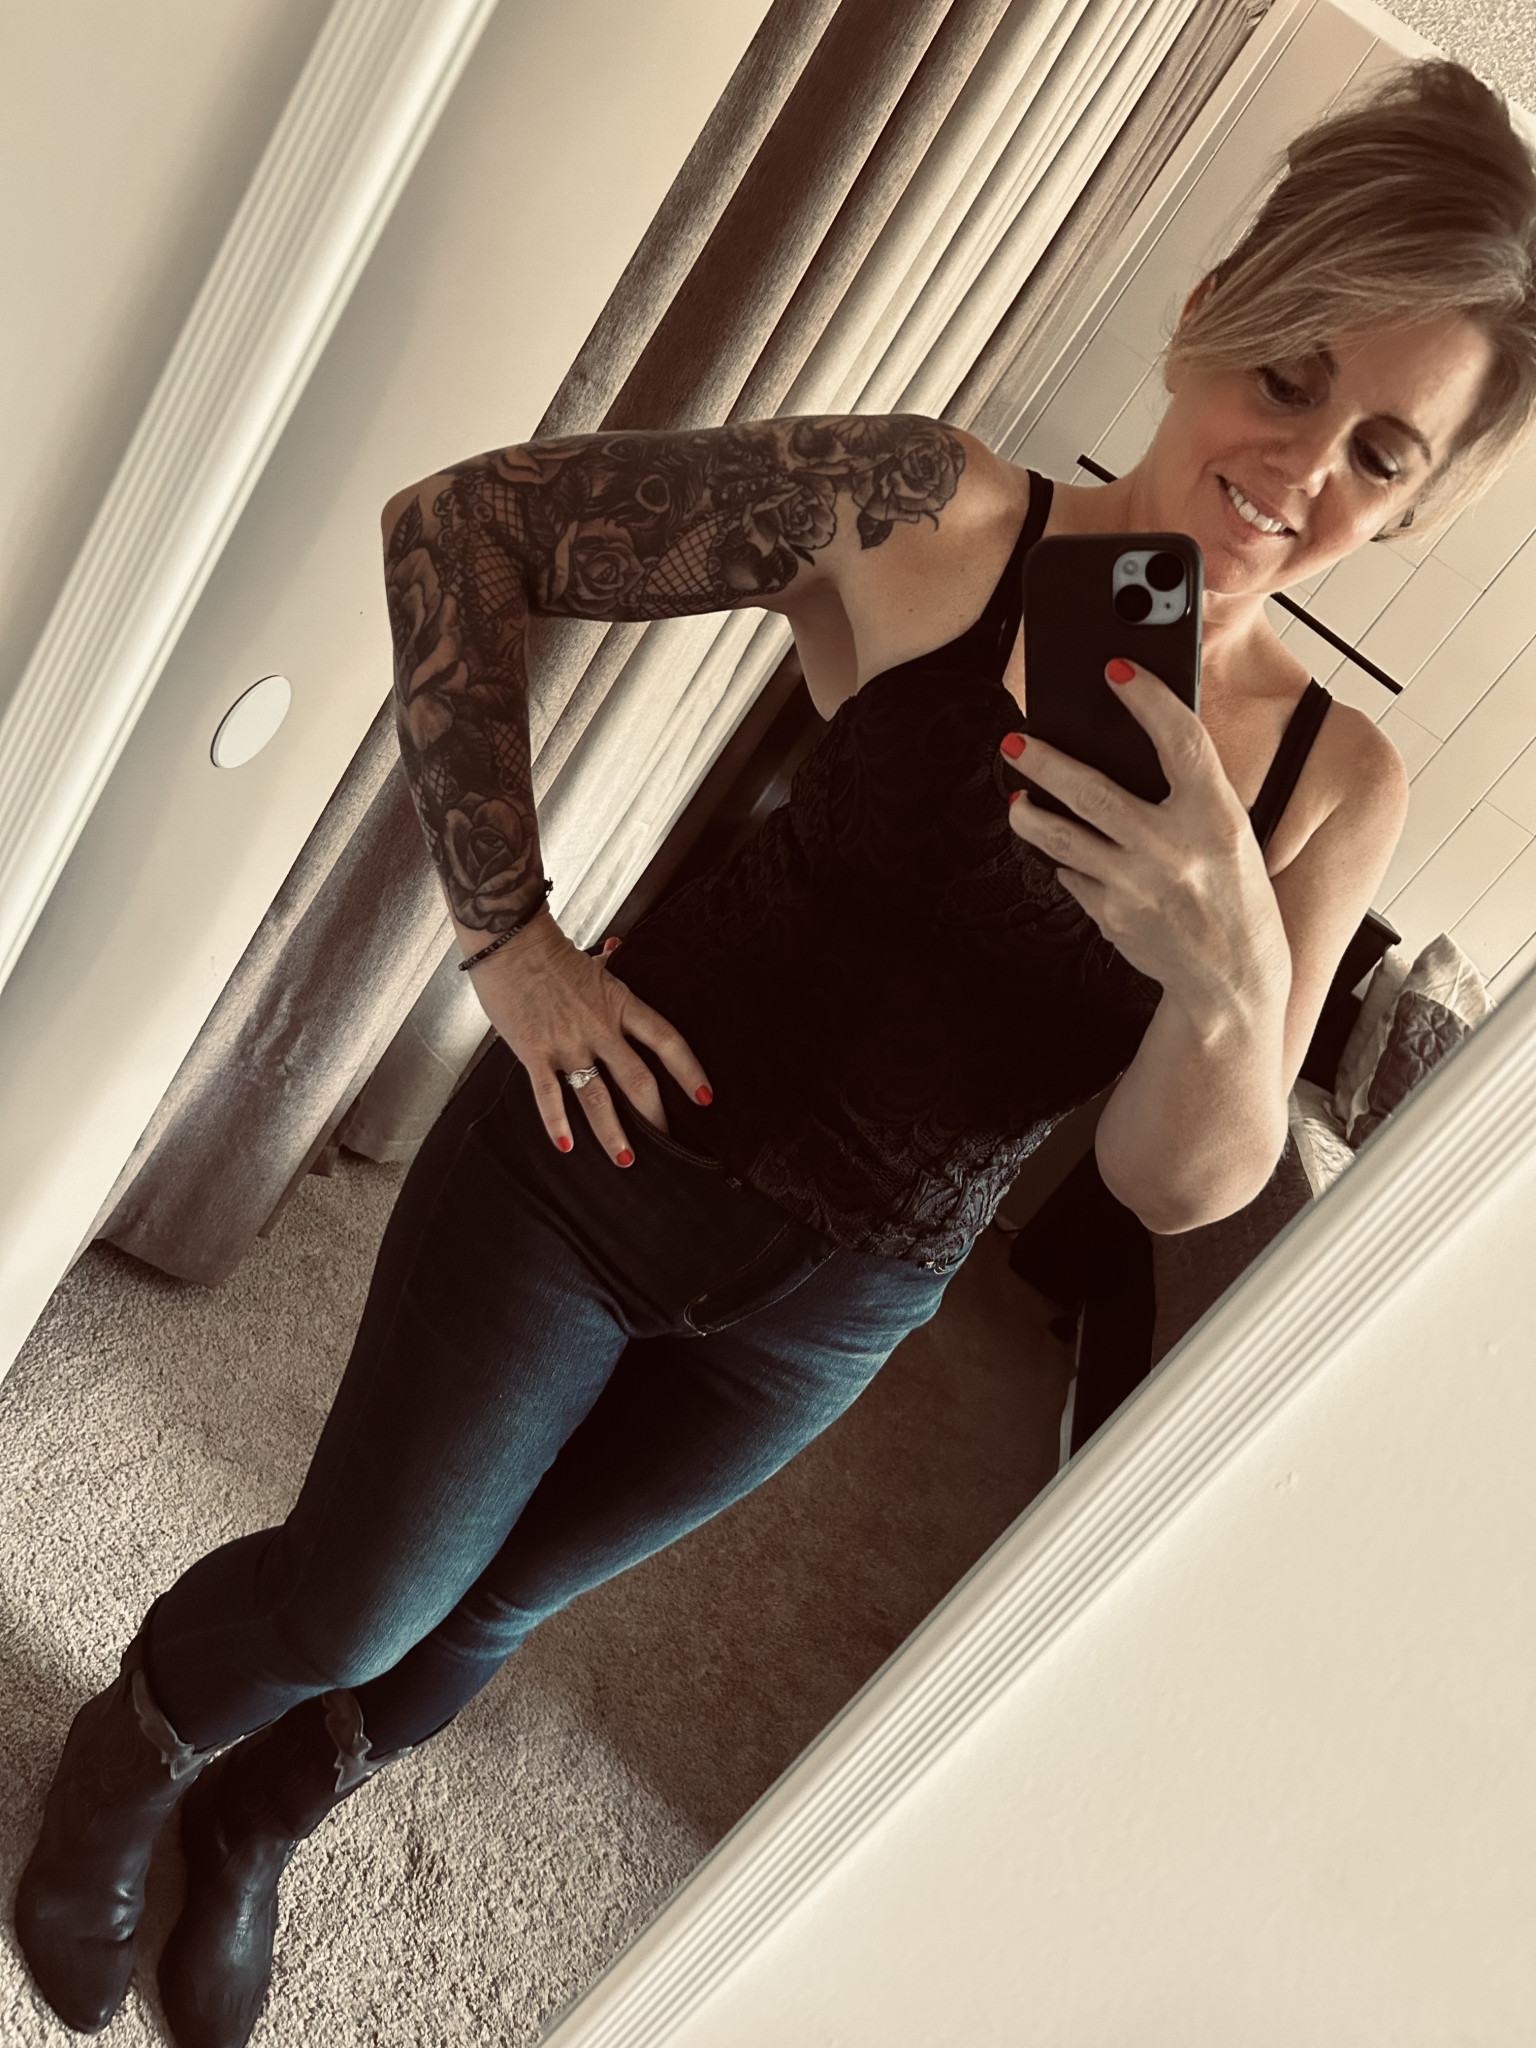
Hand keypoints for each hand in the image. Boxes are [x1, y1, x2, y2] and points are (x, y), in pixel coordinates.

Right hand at [462, 914, 712, 1162]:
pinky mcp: (534, 1052)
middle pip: (638, 1080)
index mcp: (619, 1003)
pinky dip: (557, 1122)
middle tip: (668, 1146)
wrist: (507, 941)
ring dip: (613, 1133)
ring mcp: (567, 1043)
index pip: (666, 1040)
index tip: (704, 1097)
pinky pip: (548, 1094)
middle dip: (655, 1117)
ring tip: (626, 1160)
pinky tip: (567, 1146)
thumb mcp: (591, 957)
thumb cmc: (546, 949)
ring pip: (597, 1096)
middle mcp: (599, 1028)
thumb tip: (620, 944)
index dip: (688, 1070)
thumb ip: (610, 959)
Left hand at [1001, 659, 1290, 1032]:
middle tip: (1015, 740)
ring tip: (1018, 800)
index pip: (1180, 740)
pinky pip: (1073, 876)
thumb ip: (1191, 793)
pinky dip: (1067, 860)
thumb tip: (1133, 744)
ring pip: (1062, 837)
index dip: (1148, 698)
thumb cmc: (1234, 894)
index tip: (1117, 669)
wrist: (1233, 979)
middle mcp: (1175, 849)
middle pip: (1092, 791)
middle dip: (1045, 761)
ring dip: (1030, 814)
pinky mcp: (1112, 916)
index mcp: (1218, 818)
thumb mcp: (1231, 833)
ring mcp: (1138, 886)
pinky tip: (1066, 853)